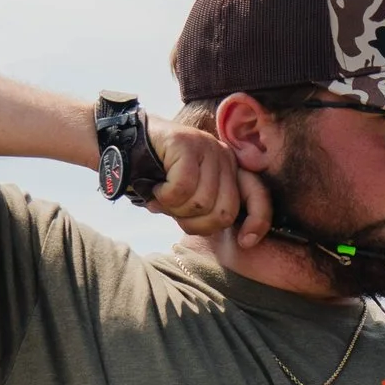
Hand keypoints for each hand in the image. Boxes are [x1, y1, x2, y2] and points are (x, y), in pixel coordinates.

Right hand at [146, 117, 275, 249]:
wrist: (126, 146)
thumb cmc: (160, 179)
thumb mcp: (190, 199)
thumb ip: (210, 212)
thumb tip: (244, 241)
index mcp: (230, 171)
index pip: (258, 197)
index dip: (258, 222)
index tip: (245, 242)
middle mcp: (224, 157)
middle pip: (225, 211)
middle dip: (195, 223)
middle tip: (175, 212)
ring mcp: (207, 147)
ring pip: (201, 202)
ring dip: (175, 209)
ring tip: (162, 197)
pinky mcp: (187, 143)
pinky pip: (182, 187)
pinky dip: (165, 197)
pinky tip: (156, 188)